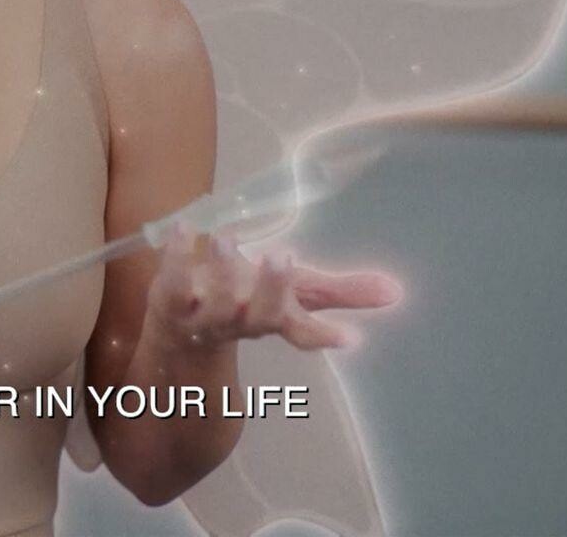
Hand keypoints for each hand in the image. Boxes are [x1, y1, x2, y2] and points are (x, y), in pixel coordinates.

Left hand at [146, 223, 402, 352]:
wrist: (180, 325)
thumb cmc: (246, 301)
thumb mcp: (295, 294)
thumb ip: (342, 292)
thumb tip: (398, 291)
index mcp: (274, 319)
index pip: (304, 332)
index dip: (324, 336)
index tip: (351, 338)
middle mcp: (241, 320)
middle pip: (260, 314)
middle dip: (273, 289)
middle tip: (283, 257)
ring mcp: (203, 314)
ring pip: (214, 301)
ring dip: (221, 270)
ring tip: (226, 237)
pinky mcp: (168, 300)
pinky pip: (170, 280)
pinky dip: (175, 255)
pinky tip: (183, 228)